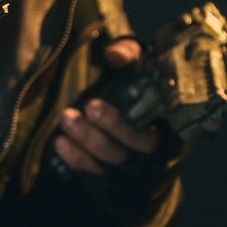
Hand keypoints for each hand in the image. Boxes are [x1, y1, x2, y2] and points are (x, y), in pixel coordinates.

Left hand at [52, 37, 159, 174]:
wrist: (128, 103)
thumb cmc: (135, 80)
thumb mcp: (137, 62)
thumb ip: (129, 53)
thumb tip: (114, 54)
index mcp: (165, 119)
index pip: (153, 126)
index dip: (123, 122)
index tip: (95, 103)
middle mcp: (152, 145)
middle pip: (134, 146)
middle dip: (109, 127)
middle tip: (87, 106)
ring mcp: (132, 162)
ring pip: (113, 160)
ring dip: (87, 141)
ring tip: (66, 119)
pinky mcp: (113, 172)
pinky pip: (96, 171)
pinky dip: (77, 159)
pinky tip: (60, 142)